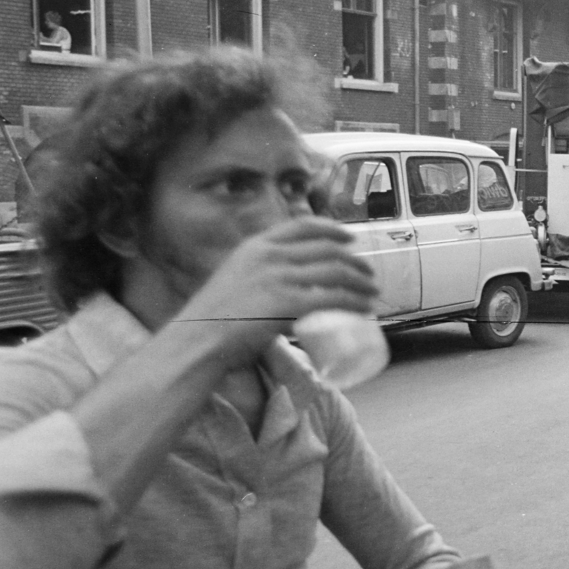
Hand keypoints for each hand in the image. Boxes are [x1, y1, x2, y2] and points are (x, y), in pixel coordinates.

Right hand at [175, 218, 376, 364]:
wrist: (196, 341)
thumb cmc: (213, 320)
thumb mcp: (235, 280)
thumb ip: (257, 276)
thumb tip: (279, 286)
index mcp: (255, 246)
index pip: (302, 226)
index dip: (332, 229)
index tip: (349, 239)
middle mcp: (268, 256)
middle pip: (326, 250)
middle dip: (354, 261)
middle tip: (368, 274)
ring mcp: (278, 277)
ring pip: (335, 273)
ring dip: (361, 282)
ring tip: (372, 293)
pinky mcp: (287, 302)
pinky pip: (333, 298)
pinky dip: (355, 302)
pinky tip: (365, 308)